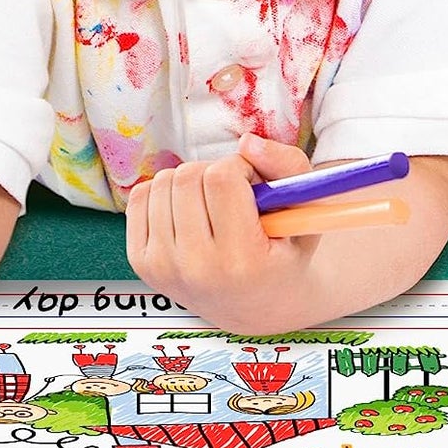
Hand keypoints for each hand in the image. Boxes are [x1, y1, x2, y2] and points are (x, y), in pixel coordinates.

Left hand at [126, 134, 319, 331]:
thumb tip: (245, 142)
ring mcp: (164, 269)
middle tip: (233, 195)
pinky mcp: (142, 264)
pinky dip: (164, 192)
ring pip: (162, 183)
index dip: (240, 167)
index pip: (221, 178)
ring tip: (212, 205)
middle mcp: (198, 269)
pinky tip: (188, 211)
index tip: (252, 185)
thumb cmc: (287, 251)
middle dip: (214, 172)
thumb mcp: (308, 209)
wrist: (259, 305)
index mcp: (243, 260)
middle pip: (187, 176)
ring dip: (189, 181)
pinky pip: (140, 198)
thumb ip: (286, 165)